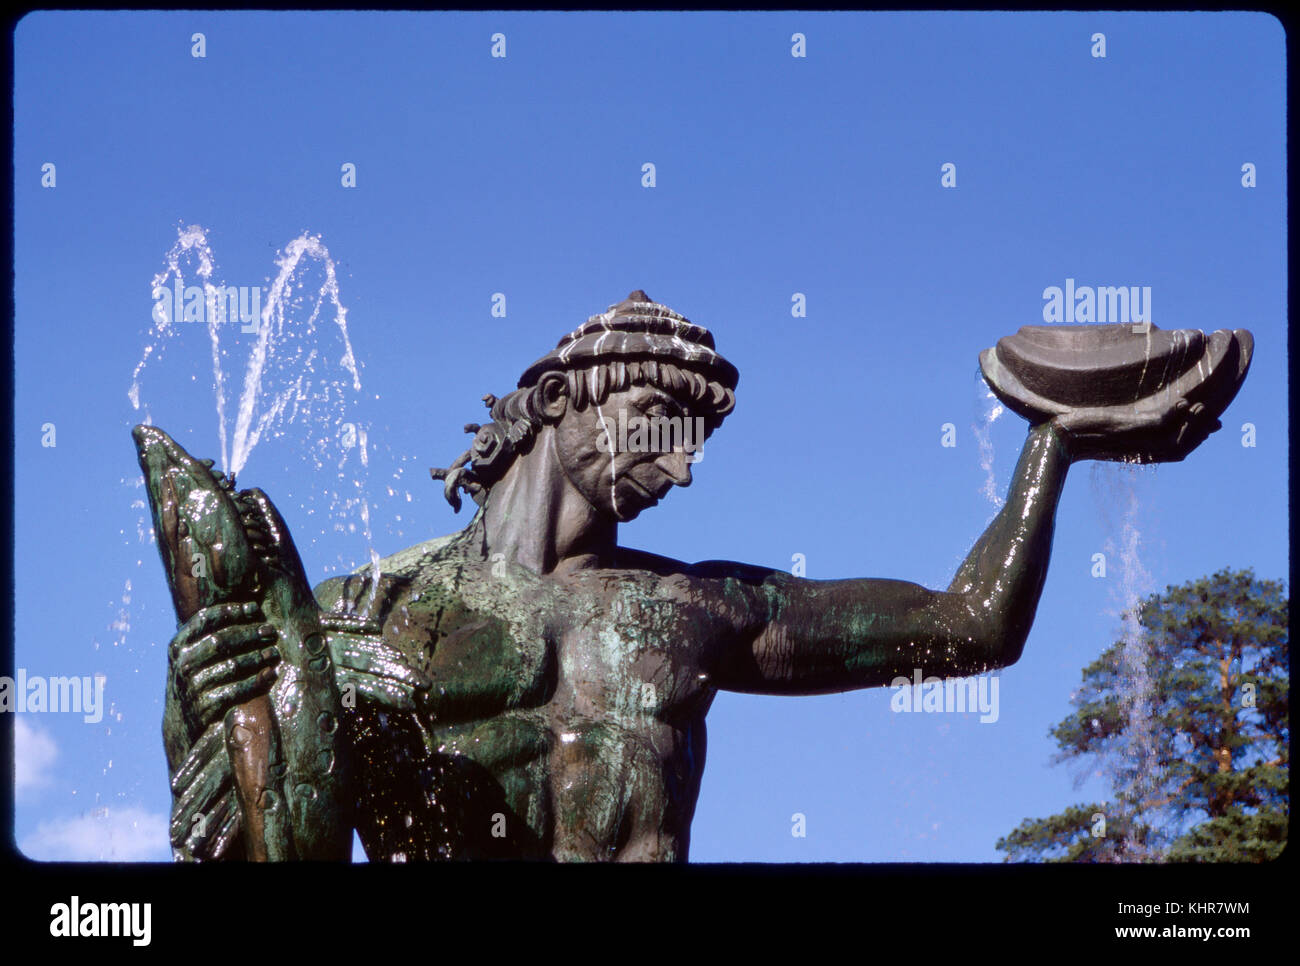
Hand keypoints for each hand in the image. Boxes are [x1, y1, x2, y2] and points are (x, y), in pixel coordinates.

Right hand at [169, 601, 279, 739]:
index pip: (204, 619)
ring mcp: (192, 686)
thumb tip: (249, 608)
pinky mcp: (205, 706)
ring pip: (231, 665)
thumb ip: (208, 634)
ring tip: (274, 653)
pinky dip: (256, 681)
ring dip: (257, 657)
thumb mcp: (192, 656)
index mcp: (178, 646)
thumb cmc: (196, 680)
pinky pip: (236, 690)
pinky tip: (270, 674)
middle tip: (270, 631)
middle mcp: (183, 664)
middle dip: (249, 633)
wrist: (181, 723)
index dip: (232, 611)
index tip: (255, 608)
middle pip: (220, 641)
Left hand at [1049, 395, 1221, 462]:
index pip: (1177, 450)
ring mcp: (1134, 441)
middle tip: (1215, 419)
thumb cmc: (1078, 432)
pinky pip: (1159, 424)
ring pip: (1176, 438)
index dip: (1196, 438)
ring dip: (1194, 422)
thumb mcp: (1110, 429)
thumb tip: (1144, 418)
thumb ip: (1129, 426)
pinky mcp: (1126, 429)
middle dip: (1201, 432)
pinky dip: (1175, 414)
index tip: (1213, 426)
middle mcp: (1139, 451)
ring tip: (1203, 406)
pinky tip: (1183, 403)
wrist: (1057, 436)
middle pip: (1182, 448)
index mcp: (1138, 453)